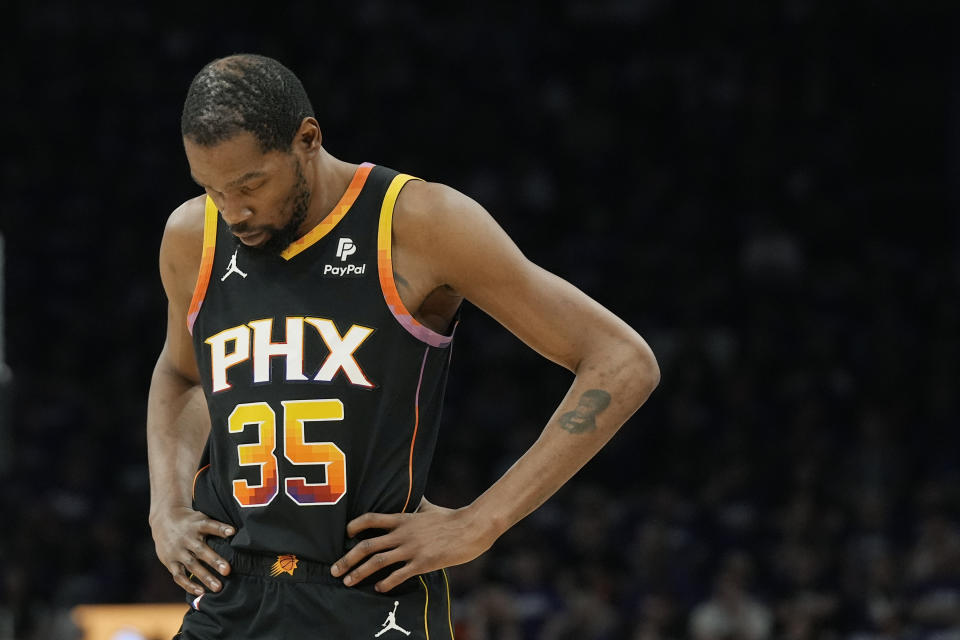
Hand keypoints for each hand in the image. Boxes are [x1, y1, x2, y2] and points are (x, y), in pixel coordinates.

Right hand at [150, 506, 233, 595]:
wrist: (163, 520)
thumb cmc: (191, 521)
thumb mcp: (202, 517)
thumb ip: (217, 525)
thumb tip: (240, 532)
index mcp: (197, 524)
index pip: (210, 525)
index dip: (221, 529)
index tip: (233, 531)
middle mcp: (187, 538)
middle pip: (201, 550)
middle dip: (214, 561)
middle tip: (228, 571)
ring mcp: (177, 550)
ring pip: (191, 565)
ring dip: (205, 577)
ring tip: (218, 588)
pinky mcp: (170, 561)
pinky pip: (178, 575)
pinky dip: (188, 585)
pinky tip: (201, 592)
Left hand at [331, 498, 494, 592]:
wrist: (471, 528)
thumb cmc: (451, 518)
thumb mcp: (429, 508)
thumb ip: (417, 504)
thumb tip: (413, 495)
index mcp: (403, 518)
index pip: (371, 519)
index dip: (354, 526)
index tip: (345, 534)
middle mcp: (403, 533)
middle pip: (367, 545)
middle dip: (348, 559)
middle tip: (334, 569)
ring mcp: (412, 549)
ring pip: (378, 561)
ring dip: (359, 573)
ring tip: (348, 582)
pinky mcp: (422, 563)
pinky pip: (399, 574)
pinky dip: (386, 582)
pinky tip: (379, 588)